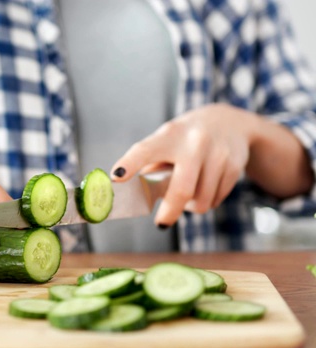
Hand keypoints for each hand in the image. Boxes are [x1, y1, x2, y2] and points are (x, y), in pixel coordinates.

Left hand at [110, 104, 257, 227]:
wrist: (229, 122)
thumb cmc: (184, 138)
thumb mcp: (165, 141)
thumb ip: (150, 164)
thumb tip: (136, 195)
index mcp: (169, 136)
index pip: (145, 150)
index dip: (130, 163)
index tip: (116, 177)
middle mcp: (194, 143)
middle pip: (181, 190)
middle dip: (169, 212)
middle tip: (161, 223)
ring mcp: (217, 154)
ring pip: (200, 201)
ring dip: (190, 206)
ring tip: (187, 193)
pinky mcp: (234, 166)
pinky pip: (215, 200)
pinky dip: (207, 200)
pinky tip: (205, 185)